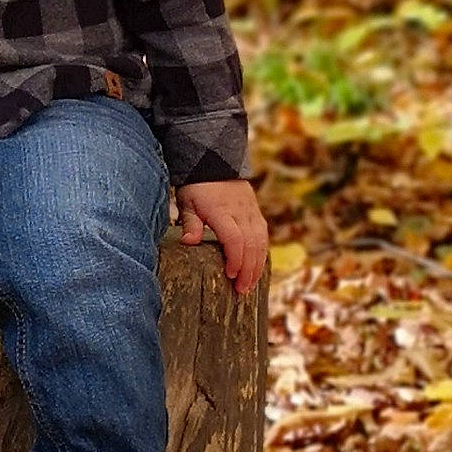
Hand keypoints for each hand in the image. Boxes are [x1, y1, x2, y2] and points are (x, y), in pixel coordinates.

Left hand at [173, 180, 268, 295]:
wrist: (214, 161)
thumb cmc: (196, 186)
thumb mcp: (187, 202)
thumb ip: (190, 223)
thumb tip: (189, 242)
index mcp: (221, 210)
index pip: (234, 238)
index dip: (235, 259)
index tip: (230, 274)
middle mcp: (240, 212)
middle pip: (251, 244)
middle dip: (248, 270)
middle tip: (241, 290)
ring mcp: (250, 211)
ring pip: (261, 241)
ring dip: (257, 265)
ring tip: (250, 285)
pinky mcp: (256, 212)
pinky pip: (263, 235)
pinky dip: (262, 253)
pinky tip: (257, 268)